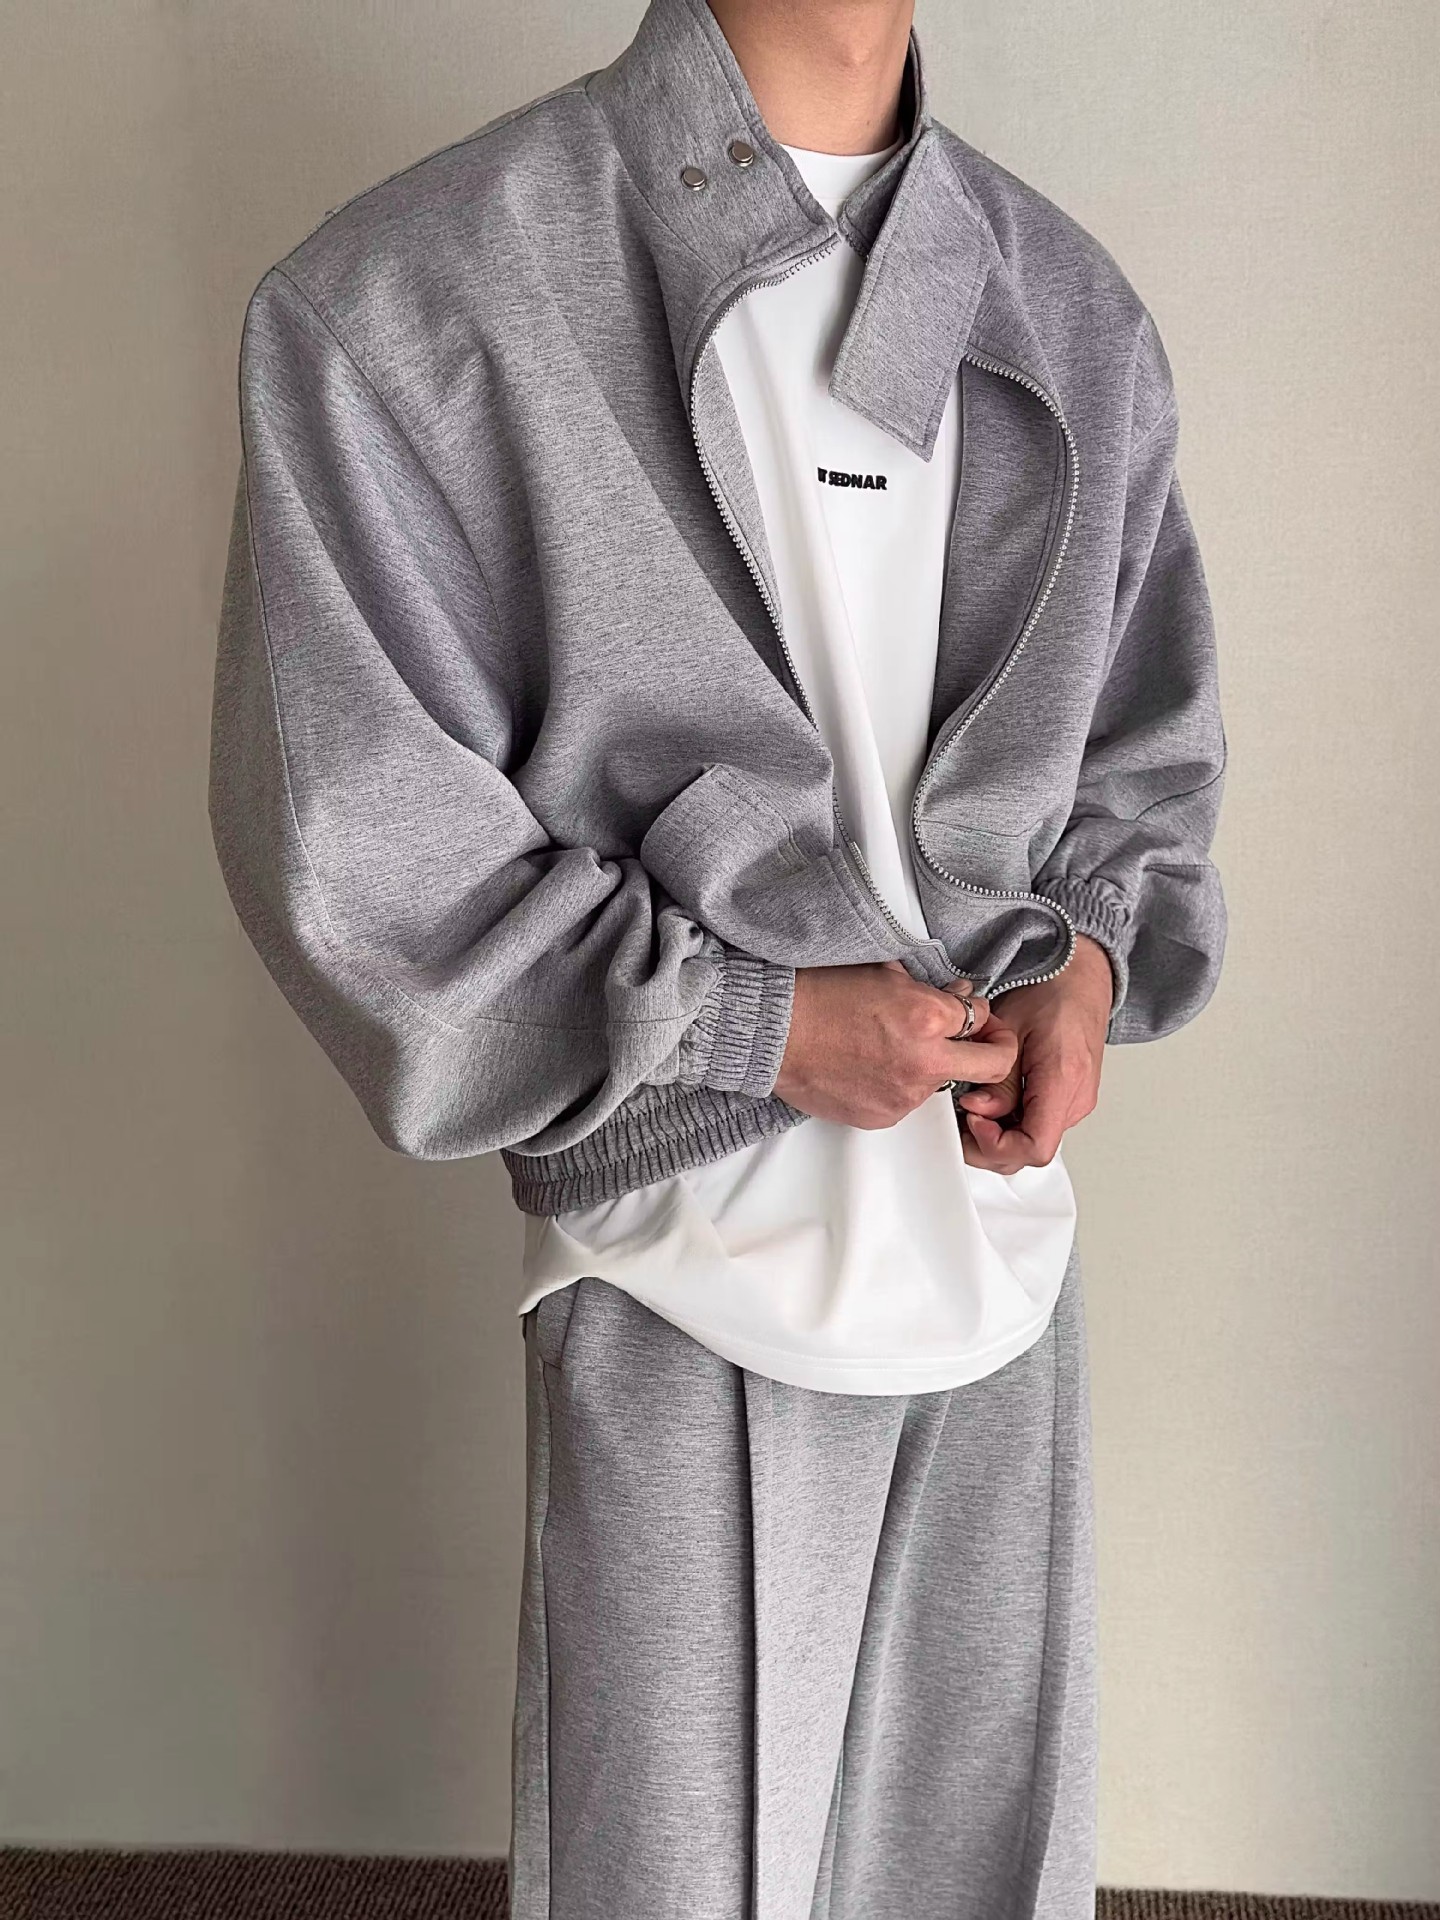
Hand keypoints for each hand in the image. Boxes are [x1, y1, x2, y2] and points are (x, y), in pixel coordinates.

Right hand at [774, 961, 1018, 1128]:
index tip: (972, 1014)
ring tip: (892, 1048)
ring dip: (933, 1067)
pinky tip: (870, 1067)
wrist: (774, 1033)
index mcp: (929, 1018)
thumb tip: (959, 998)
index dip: (981, 1014)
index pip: (985, 1019)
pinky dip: (900, 1085)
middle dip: (992, 1051)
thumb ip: (930, 988)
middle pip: (992, 1067)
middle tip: (979, 1042)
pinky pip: (908, 1101)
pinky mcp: (883, 1117)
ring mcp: (905, 1096)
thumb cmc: (820, 994)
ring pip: (944, 1084)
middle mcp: (925, 1062)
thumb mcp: (883, 973)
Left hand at [955, 933, 1114, 1172]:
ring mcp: (1076, 1103)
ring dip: (997, 1136)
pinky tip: (990, 1103)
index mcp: (1063, 1080)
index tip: (972, 1119)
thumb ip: (997, 1077)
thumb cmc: (1051, 992)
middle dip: (988, 1145)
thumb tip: (979, 1111)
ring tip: (971, 1107)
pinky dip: (1011, 1125)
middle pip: (1030, 1153)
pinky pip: (1039, 1127)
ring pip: (1033, 1143)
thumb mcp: (1010, 1027)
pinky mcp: (1070, 1100)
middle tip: (959, 1118)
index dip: (996, 1145)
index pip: (1034, 1147)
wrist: (1081, 978)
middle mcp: (1076, 1099)